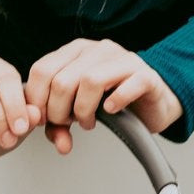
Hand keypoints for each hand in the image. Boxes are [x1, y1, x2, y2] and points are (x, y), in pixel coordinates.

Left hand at [24, 39, 182, 155]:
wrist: (155, 102)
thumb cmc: (116, 101)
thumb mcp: (80, 109)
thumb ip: (61, 123)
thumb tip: (58, 142)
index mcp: (76, 51)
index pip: (42, 70)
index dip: (38, 100)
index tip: (44, 119)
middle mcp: (98, 50)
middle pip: (62, 81)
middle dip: (59, 112)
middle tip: (69, 123)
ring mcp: (123, 60)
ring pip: (90, 81)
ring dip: (84, 110)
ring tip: (88, 121)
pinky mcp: (146, 75)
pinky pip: (127, 85)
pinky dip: (115, 102)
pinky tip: (111, 110)